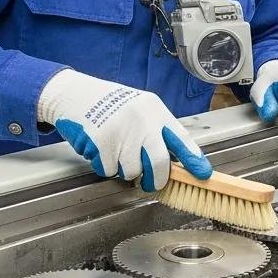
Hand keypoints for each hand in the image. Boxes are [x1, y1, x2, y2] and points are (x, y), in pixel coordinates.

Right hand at [38, 70, 211, 191]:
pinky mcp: (102, 142)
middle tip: (151, 183)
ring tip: (116, 152)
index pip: (180, 138)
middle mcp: (141, 120)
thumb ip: (155, 131)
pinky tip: (100, 149)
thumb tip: (172, 163)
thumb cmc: (108, 105)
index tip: (203, 174)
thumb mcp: (139, 109)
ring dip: (124, 170)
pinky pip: (110, 170)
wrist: (74, 94)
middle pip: (158, 162)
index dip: (193, 158)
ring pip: (132, 170)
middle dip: (156, 179)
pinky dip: (105, 166)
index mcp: (155, 110)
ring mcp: (122, 131)